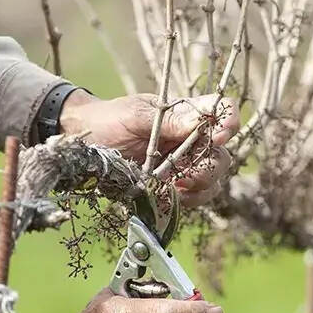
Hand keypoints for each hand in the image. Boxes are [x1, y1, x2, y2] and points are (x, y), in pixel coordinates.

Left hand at [59, 91, 239, 206]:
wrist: (83, 146)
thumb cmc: (109, 121)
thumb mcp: (135, 116)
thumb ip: (169, 120)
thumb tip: (202, 121)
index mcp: (185, 115)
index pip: (222, 112)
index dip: (228, 122)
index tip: (219, 135)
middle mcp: (190, 140)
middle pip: (222, 154)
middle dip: (211, 166)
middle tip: (188, 174)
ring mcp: (183, 165)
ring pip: (212, 179)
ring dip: (200, 186)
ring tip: (176, 186)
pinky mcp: (173, 187)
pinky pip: (194, 198)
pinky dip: (188, 200)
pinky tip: (170, 195)